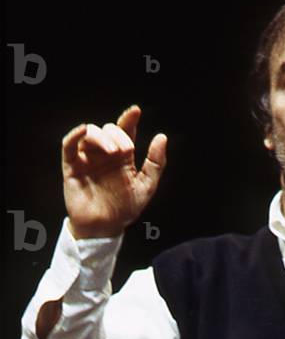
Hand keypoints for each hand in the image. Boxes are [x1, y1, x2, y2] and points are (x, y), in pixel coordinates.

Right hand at [62, 105, 166, 237]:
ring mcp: (88, 159)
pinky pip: (69, 145)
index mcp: (123, 157)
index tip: (135, 111)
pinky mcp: (72, 167)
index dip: (129, 119)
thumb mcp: (146, 186)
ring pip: (90, 134)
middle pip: (109, 130)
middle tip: (126, 151)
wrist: (105, 227)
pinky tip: (83, 131)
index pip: (126, 131)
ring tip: (114, 152)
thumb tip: (162, 137)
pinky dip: (75, 135)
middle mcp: (105, 154)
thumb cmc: (125, 209)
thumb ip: (155, 163)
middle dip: (118, 135)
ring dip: (102, 137)